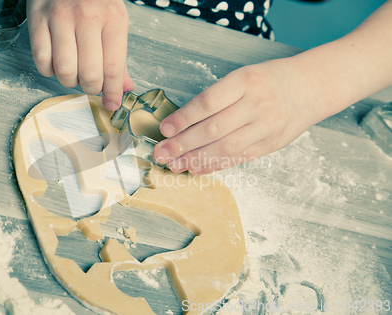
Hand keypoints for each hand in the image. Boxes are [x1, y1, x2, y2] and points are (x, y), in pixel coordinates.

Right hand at [27, 0, 133, 109]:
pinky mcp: (38, 19)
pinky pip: (41, 59)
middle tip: (91, 84)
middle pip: (89, 74)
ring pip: (64, 70)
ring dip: (69, 81)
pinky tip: (56, 63)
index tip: (112, 105)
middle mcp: (87, 18)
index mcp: (113, 20)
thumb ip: (119, 57)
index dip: (113, 93)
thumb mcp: (115, 21)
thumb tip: (125, 88)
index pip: (113, 68)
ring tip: (73, 72)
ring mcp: (60, 18)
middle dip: (91, 88)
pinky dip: (49, 70)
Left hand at [153, 58, 324, 174]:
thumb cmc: (269, 80)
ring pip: (225, 148)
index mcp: (245, 82)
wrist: (310, 87)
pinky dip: (215, 165)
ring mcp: (266, 127)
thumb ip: (217, 98)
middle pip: (213, 129)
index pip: (208, 103)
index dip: (184, 118)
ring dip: (195, 159)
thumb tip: (182, 123)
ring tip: (174, 165)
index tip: (165, 129)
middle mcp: (256, 105)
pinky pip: (239, 158)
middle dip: (183, 144)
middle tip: (161, 153)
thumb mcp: (242, 77)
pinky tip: (197, 168)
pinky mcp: (270, 144)